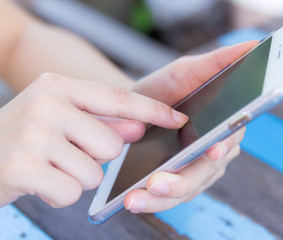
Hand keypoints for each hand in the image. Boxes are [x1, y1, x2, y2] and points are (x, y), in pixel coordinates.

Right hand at [0, 73, 187, 207]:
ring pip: (94, 172)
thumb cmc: (25, 137)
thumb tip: (138, 128)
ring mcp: (33, 135)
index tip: (178, 119)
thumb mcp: (61, 119)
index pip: (118, 98)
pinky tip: (39, 182)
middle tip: (65, 154)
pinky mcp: (22, 167)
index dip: (152, 111)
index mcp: (58, 86)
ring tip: (50, 167)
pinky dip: (60, 194)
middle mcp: (47, 104)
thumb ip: (102, 122)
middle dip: (96, 158)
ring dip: (76, 177)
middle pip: (111, 145)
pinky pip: (71, 192)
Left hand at [124, 41, 256, 212]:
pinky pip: (170, 197)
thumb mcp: (187, 70)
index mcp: (224, 125)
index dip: (222, 146)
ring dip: (162, 197)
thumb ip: (217, 62)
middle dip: (182, 180)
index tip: (211, 151)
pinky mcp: (179, 183)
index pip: (230, 138)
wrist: (138, 108)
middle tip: (156, 182)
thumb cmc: (165, 88)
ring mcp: (198, 170)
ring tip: (134, 199)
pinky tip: (132, 200)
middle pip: (206, 172)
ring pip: (187, 189)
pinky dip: (153, 201)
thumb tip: (252, 45)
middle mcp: (216, 151)